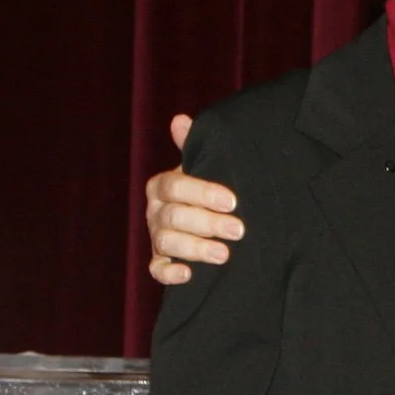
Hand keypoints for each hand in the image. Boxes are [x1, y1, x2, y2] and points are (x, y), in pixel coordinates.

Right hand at [147, 114, 242, 284]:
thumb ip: (194, 146)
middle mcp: (156, 211)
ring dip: (195, 248)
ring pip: (167, 243)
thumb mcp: (206, 165)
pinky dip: (169, 273)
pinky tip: (188, 274)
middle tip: (238, 230)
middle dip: (207, 223)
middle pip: (174, 217)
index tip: (232, 201)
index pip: (175, 186)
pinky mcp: (161, 260)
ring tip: (224, 254)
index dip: (202, 193)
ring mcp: (157, 236)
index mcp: (164, 185)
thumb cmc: (209, 187)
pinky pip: (156, 269)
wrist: (209, 216)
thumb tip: (180, 119)